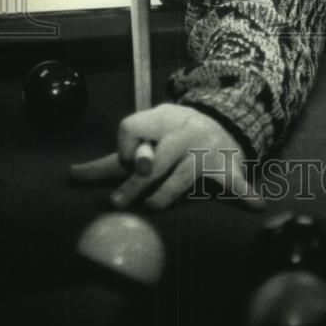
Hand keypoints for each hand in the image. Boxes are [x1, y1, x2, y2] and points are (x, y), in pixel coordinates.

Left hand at [69, 103, 265, 210]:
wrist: (227, 119)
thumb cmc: (177, 131)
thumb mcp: (152, 129)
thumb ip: (118, 156)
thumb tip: (72, 174)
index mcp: (162, 120)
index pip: (131, 128)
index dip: (125, 148)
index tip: (127, 162)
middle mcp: (184, 133)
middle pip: (154, 160)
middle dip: (135, 183)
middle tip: (117, 202)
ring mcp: (206, 150)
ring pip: (182, 177)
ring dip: (166, 196)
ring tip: (154, 207)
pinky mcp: (227, 166)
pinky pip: (236, 180)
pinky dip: (246, 192)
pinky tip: (254, 203)